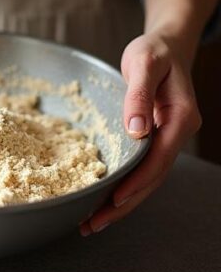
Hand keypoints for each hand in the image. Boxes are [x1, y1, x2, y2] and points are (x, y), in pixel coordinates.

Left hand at [81, 33, 201, 234]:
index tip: (114, 200)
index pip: (159, 159)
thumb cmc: (154, 52)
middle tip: (92, 225)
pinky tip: (100, 203)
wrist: (166, 46)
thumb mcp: (144, 64)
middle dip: (123, 205)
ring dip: (120, 204)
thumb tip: (136, 129)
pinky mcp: (155, 142)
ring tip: (90, 223)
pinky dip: (121, 189)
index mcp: (181, 118)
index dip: (136, 182)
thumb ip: (139, 96)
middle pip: (152, 179)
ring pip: (146, 181)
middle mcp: (177, 133)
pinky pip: (140, 172)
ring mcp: (167, 140)